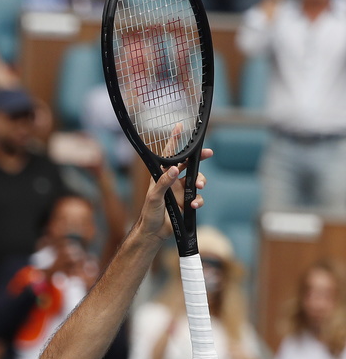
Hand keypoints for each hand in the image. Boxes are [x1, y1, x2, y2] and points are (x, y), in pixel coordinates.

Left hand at [136, 125, 209, 244]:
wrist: (154, 232)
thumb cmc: (149, 213)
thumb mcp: (154, 197)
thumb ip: (164, 183)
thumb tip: (173, 169)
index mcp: (161, 176)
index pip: (168, 155)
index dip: (174, 140)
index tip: (180, 126)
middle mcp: (172, 181)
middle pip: (189, 164)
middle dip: (199, 158)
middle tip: (209, 153)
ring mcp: (181, 191)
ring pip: (197, 179)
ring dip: (201, 181)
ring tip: (199, 186)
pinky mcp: (187, 202)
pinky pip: (198, 197)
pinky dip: (199, 200)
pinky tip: (193, 205)